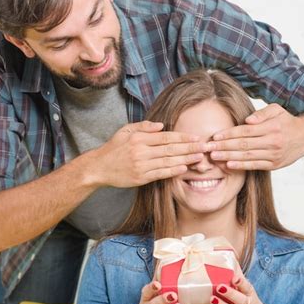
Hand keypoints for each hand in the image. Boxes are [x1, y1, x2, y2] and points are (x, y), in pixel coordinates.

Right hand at [90, 121, 207, 186]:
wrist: (99, 168)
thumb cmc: (114, 148)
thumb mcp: (125, 131)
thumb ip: (143, 126)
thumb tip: (161, 125)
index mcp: (139, 138)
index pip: (166, 137)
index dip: (182, 137)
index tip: (196, 137)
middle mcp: (141, 151)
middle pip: (170, 149)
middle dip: (189, 148)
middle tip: (204, 147)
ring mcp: (141, 165)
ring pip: (168, 161)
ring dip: (185, 159)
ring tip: (199, 158)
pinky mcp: (140, 177)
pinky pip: (160, 173)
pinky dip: (173, 171)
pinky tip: (184, 168)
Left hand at [208, 103, 303, 169]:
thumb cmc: (286, 121)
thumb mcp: (277, 110)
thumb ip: (262, 113)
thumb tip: (247, 120)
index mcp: (272, 127)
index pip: (246, 131)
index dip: (229, 134)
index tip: (215, 136)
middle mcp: (273, 142)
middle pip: (244, 145)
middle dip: (224, 146)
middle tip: (208, 148)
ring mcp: (274, 155)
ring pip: (247, 156)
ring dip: (228, 157)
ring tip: (214, 157)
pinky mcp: (274, 165)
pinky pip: (254, 166)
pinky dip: (241, 166)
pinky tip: (228, 165)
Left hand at [210, 275, 274, 303]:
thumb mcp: (250, 295)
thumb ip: (240, 282)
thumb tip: (232, 260)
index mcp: (251, 296)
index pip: (247, 288)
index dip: (241, 283)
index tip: (235, 277)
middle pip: (240, 299)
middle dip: (231, 293)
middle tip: (220, 286)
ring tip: (212, 299)